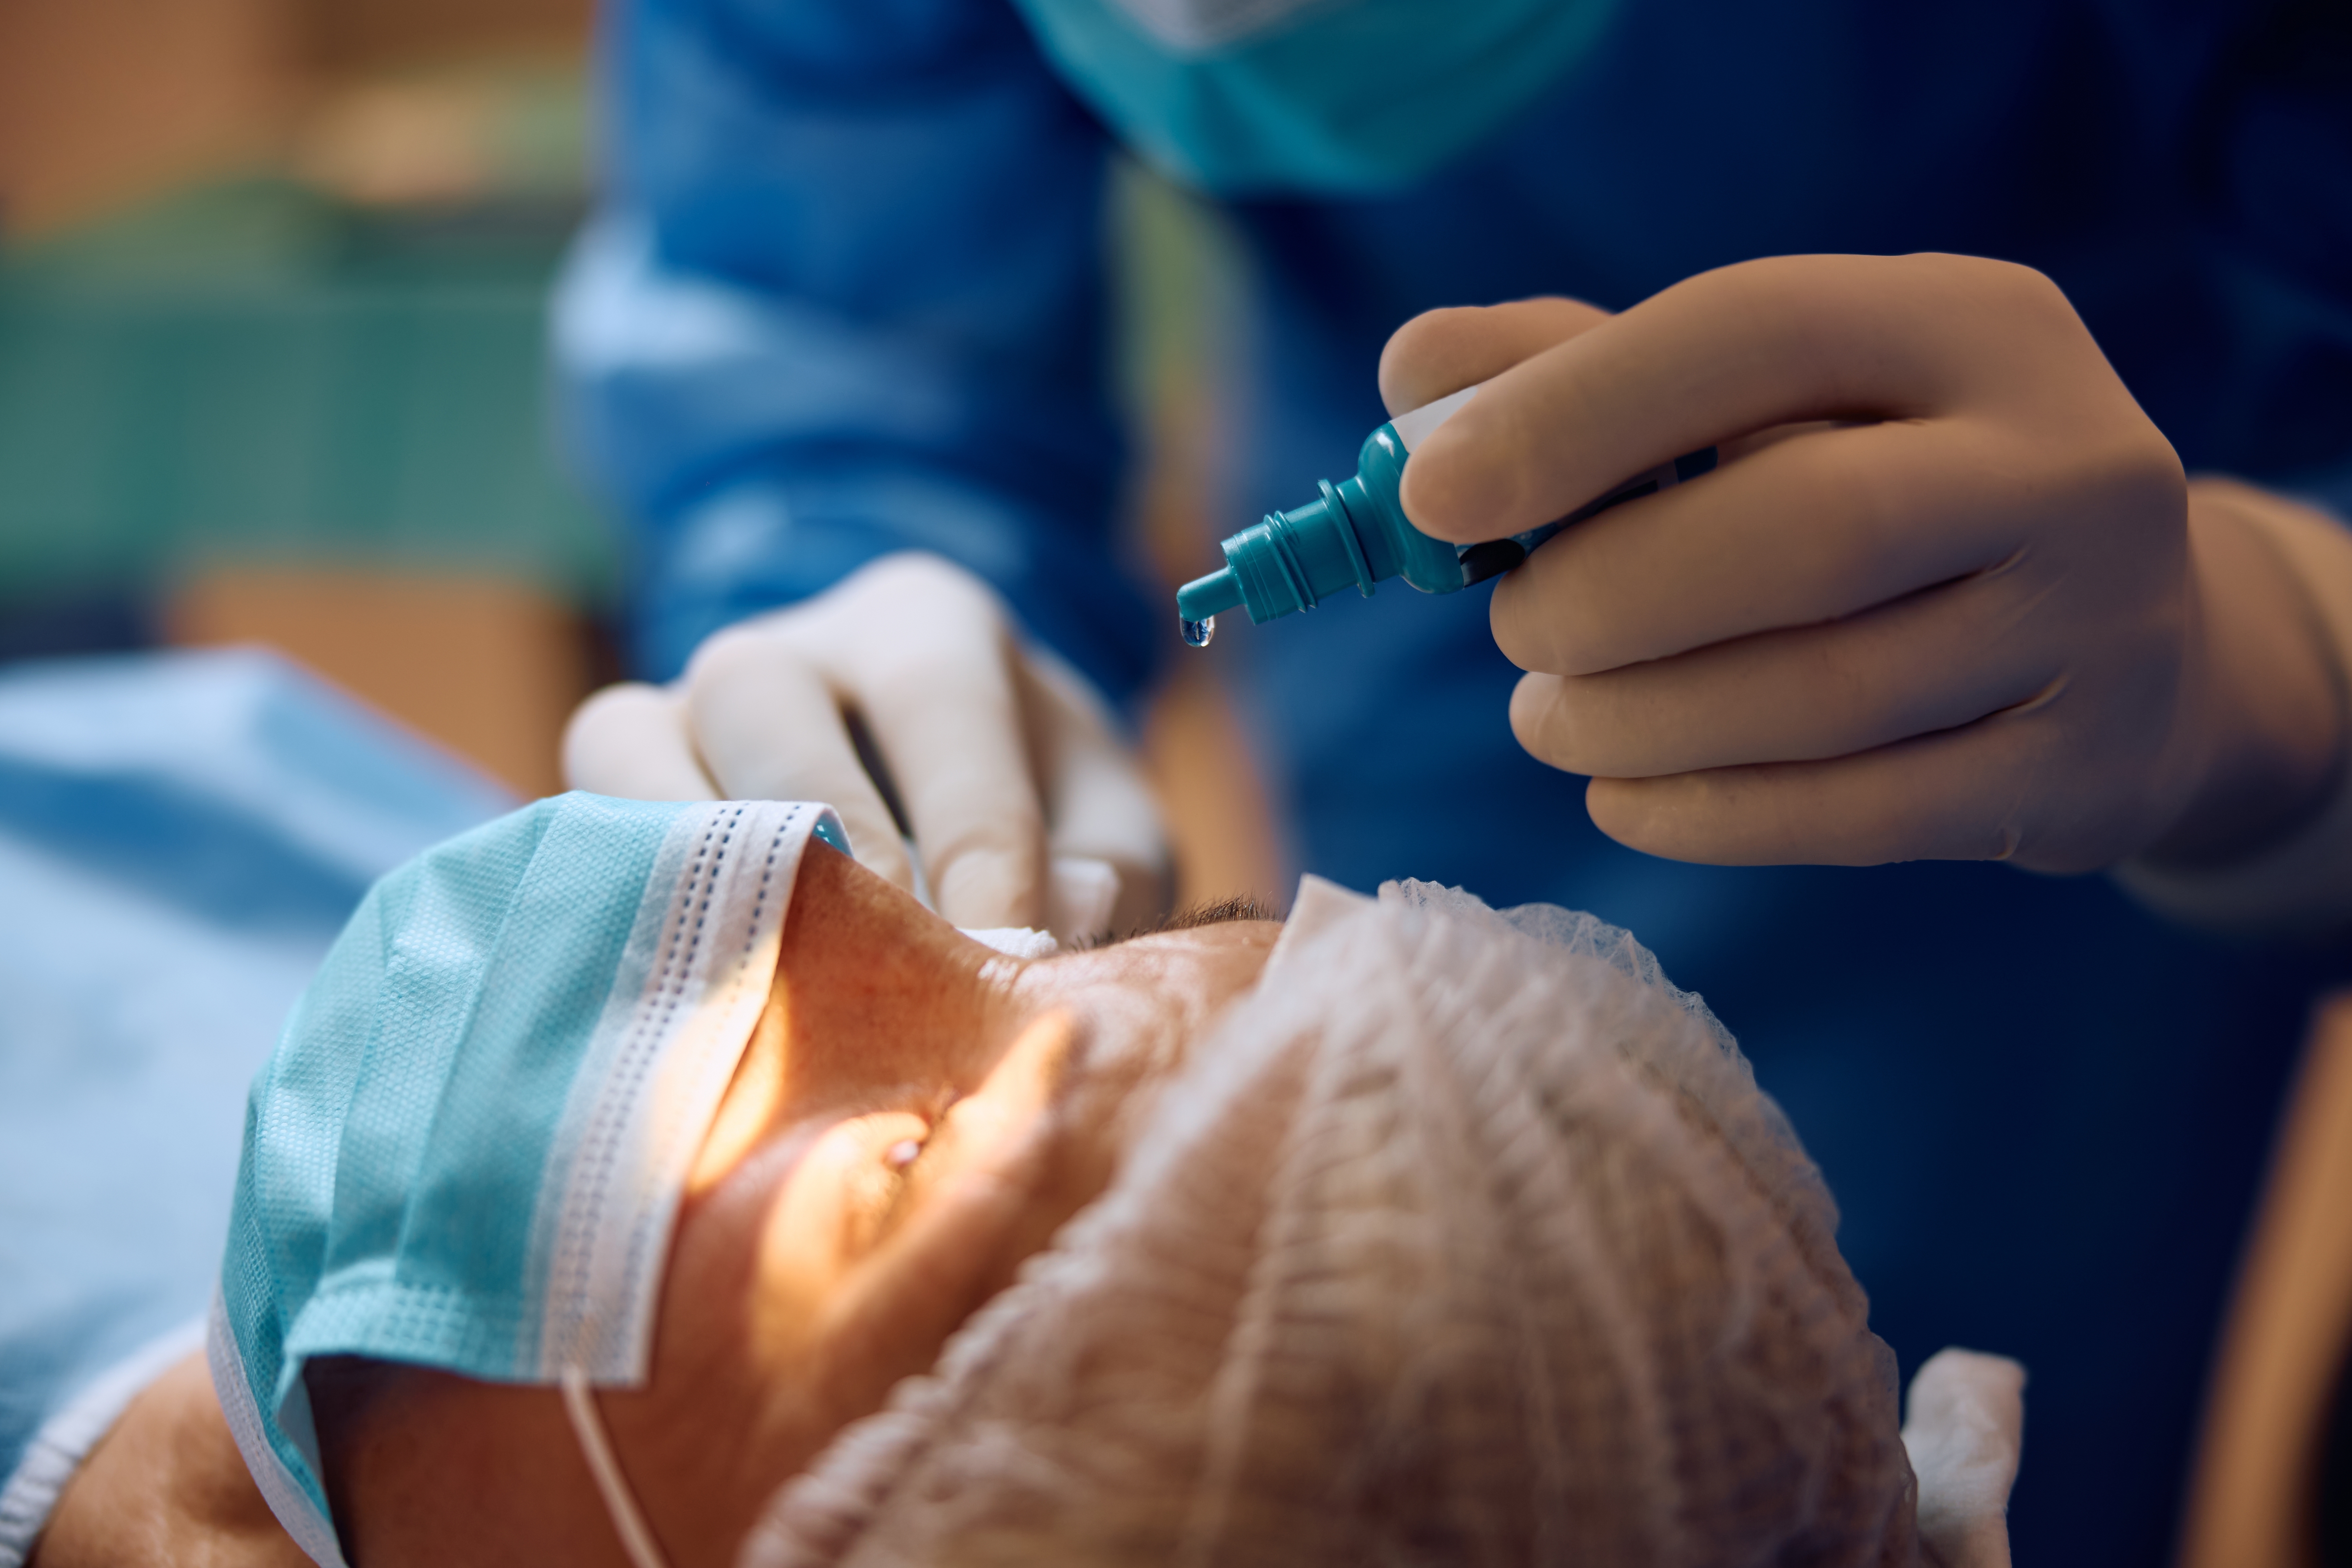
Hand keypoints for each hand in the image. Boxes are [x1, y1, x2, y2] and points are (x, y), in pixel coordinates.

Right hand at [563, 553, 1167, 935]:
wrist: (945, 832)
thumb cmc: (1042, 827)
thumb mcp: (1105, 838)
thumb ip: (1102, 877)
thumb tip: (1046, 929)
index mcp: (928, 624)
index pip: (940, 704)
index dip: (972, 837)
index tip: (1002, 955)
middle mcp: (788, 643)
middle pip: (762, 698)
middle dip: (824, 837)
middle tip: (883, 963)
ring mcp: (677, 705)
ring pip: (635, 741)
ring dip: (698, 864)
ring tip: (769, 978)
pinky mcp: (609, 788)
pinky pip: (579, 819)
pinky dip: (623, 902)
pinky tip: (691, 996)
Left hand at [1382, 256, 2345, 872]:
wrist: (2127, 644)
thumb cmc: (1882, 494)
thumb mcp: (1768, 400)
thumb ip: (1586, 371)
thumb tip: (1413, 370)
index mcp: (1972, 323)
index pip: (1756, 331)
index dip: (1576, 410)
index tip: (1429, 491)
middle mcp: (2066, 459)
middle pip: (1803, 531)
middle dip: (1608, 594)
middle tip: (1515, 630)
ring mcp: (2096, 623)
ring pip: (1820, 693)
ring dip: (1636, 719)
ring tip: (1548, 718)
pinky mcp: (2081, 772)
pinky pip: (1856, 813)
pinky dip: (1704, 813)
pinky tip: (1621, 797)